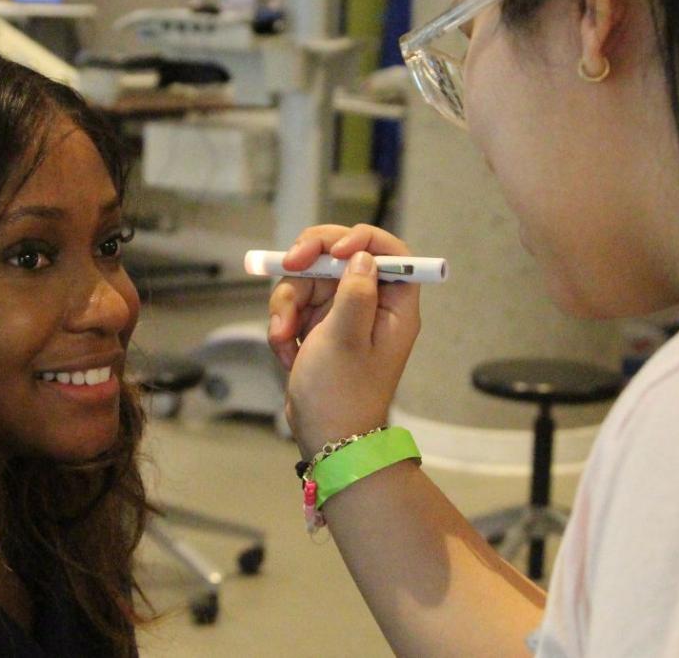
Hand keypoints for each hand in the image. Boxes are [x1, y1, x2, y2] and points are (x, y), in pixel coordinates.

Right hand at [267, 224, 421, 455]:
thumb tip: (362, 256)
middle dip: (308, 265)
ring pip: (309, 281)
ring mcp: (343, 316)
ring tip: (284, 339)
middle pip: (339, 257)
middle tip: (287, 266)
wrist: (325, 440)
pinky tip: (288, 353)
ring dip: (288, 304)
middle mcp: (371, 305)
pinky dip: (285, 325)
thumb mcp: (346, 338)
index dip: (361, 239)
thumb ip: (355, 291)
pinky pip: (296, 307)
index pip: (389, 251)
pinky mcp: (319, 328)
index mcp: (394, 306)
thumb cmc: (341, 395)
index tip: (334, 250)